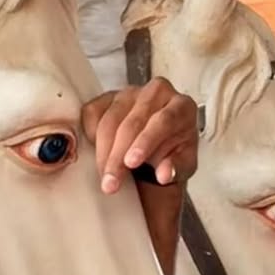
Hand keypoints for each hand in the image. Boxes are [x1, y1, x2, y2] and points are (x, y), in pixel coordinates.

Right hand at [82, 79, 198, 195]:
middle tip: (111, 182)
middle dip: (118, 155)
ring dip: (103, 151)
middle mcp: (156, 92)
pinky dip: (91, 135)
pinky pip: (93, 113)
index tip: (131, 163)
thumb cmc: (173, 152)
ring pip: (110, 119)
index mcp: (182, 106)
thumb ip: (176, 169)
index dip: (145, 142)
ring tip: (104, 176)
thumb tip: (164, 175)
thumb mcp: (183, 166)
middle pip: (132, 122)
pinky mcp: (108, 97)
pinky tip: (96, 154)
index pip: (163, 121)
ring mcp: (130, 93)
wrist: (159, 145)